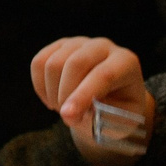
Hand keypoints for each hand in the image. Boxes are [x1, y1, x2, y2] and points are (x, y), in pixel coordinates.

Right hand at [30, 35, 152, 165]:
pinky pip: (39, 63)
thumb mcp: (120, 123)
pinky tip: (54, 97)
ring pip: (53, 63)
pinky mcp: (59, 46)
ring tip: (65, 108)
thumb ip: (100, 118)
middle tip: (68, 119)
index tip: (67, 116)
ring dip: (52, 93)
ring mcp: (79, 43)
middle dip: (65, 95)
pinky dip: (40, 86)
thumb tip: (71, 113)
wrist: (109, 101)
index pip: (103, 75)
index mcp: (126, 63)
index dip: (83, 96)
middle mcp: (103, 46)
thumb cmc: (117, 112)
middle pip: (74, 64)